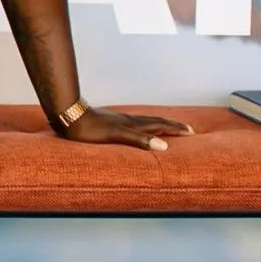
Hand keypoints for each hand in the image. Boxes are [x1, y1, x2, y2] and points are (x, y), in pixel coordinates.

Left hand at [58, 107, 193, 151]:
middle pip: (155, 121)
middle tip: (187, 130)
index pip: (160, 125)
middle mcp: (128, 120)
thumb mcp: (116, 136)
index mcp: (132, 124)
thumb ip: (139, 140)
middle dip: (172, 126)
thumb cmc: (89, 128)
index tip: (192, 132)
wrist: (68, 115)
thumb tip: (163, 146)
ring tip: (168, 128)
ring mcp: (119, 120)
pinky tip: (136, 129)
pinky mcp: (109, 122)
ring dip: (159, 125)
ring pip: (145, 121)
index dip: (176, 129)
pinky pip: (133, 124)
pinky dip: (143, 126)